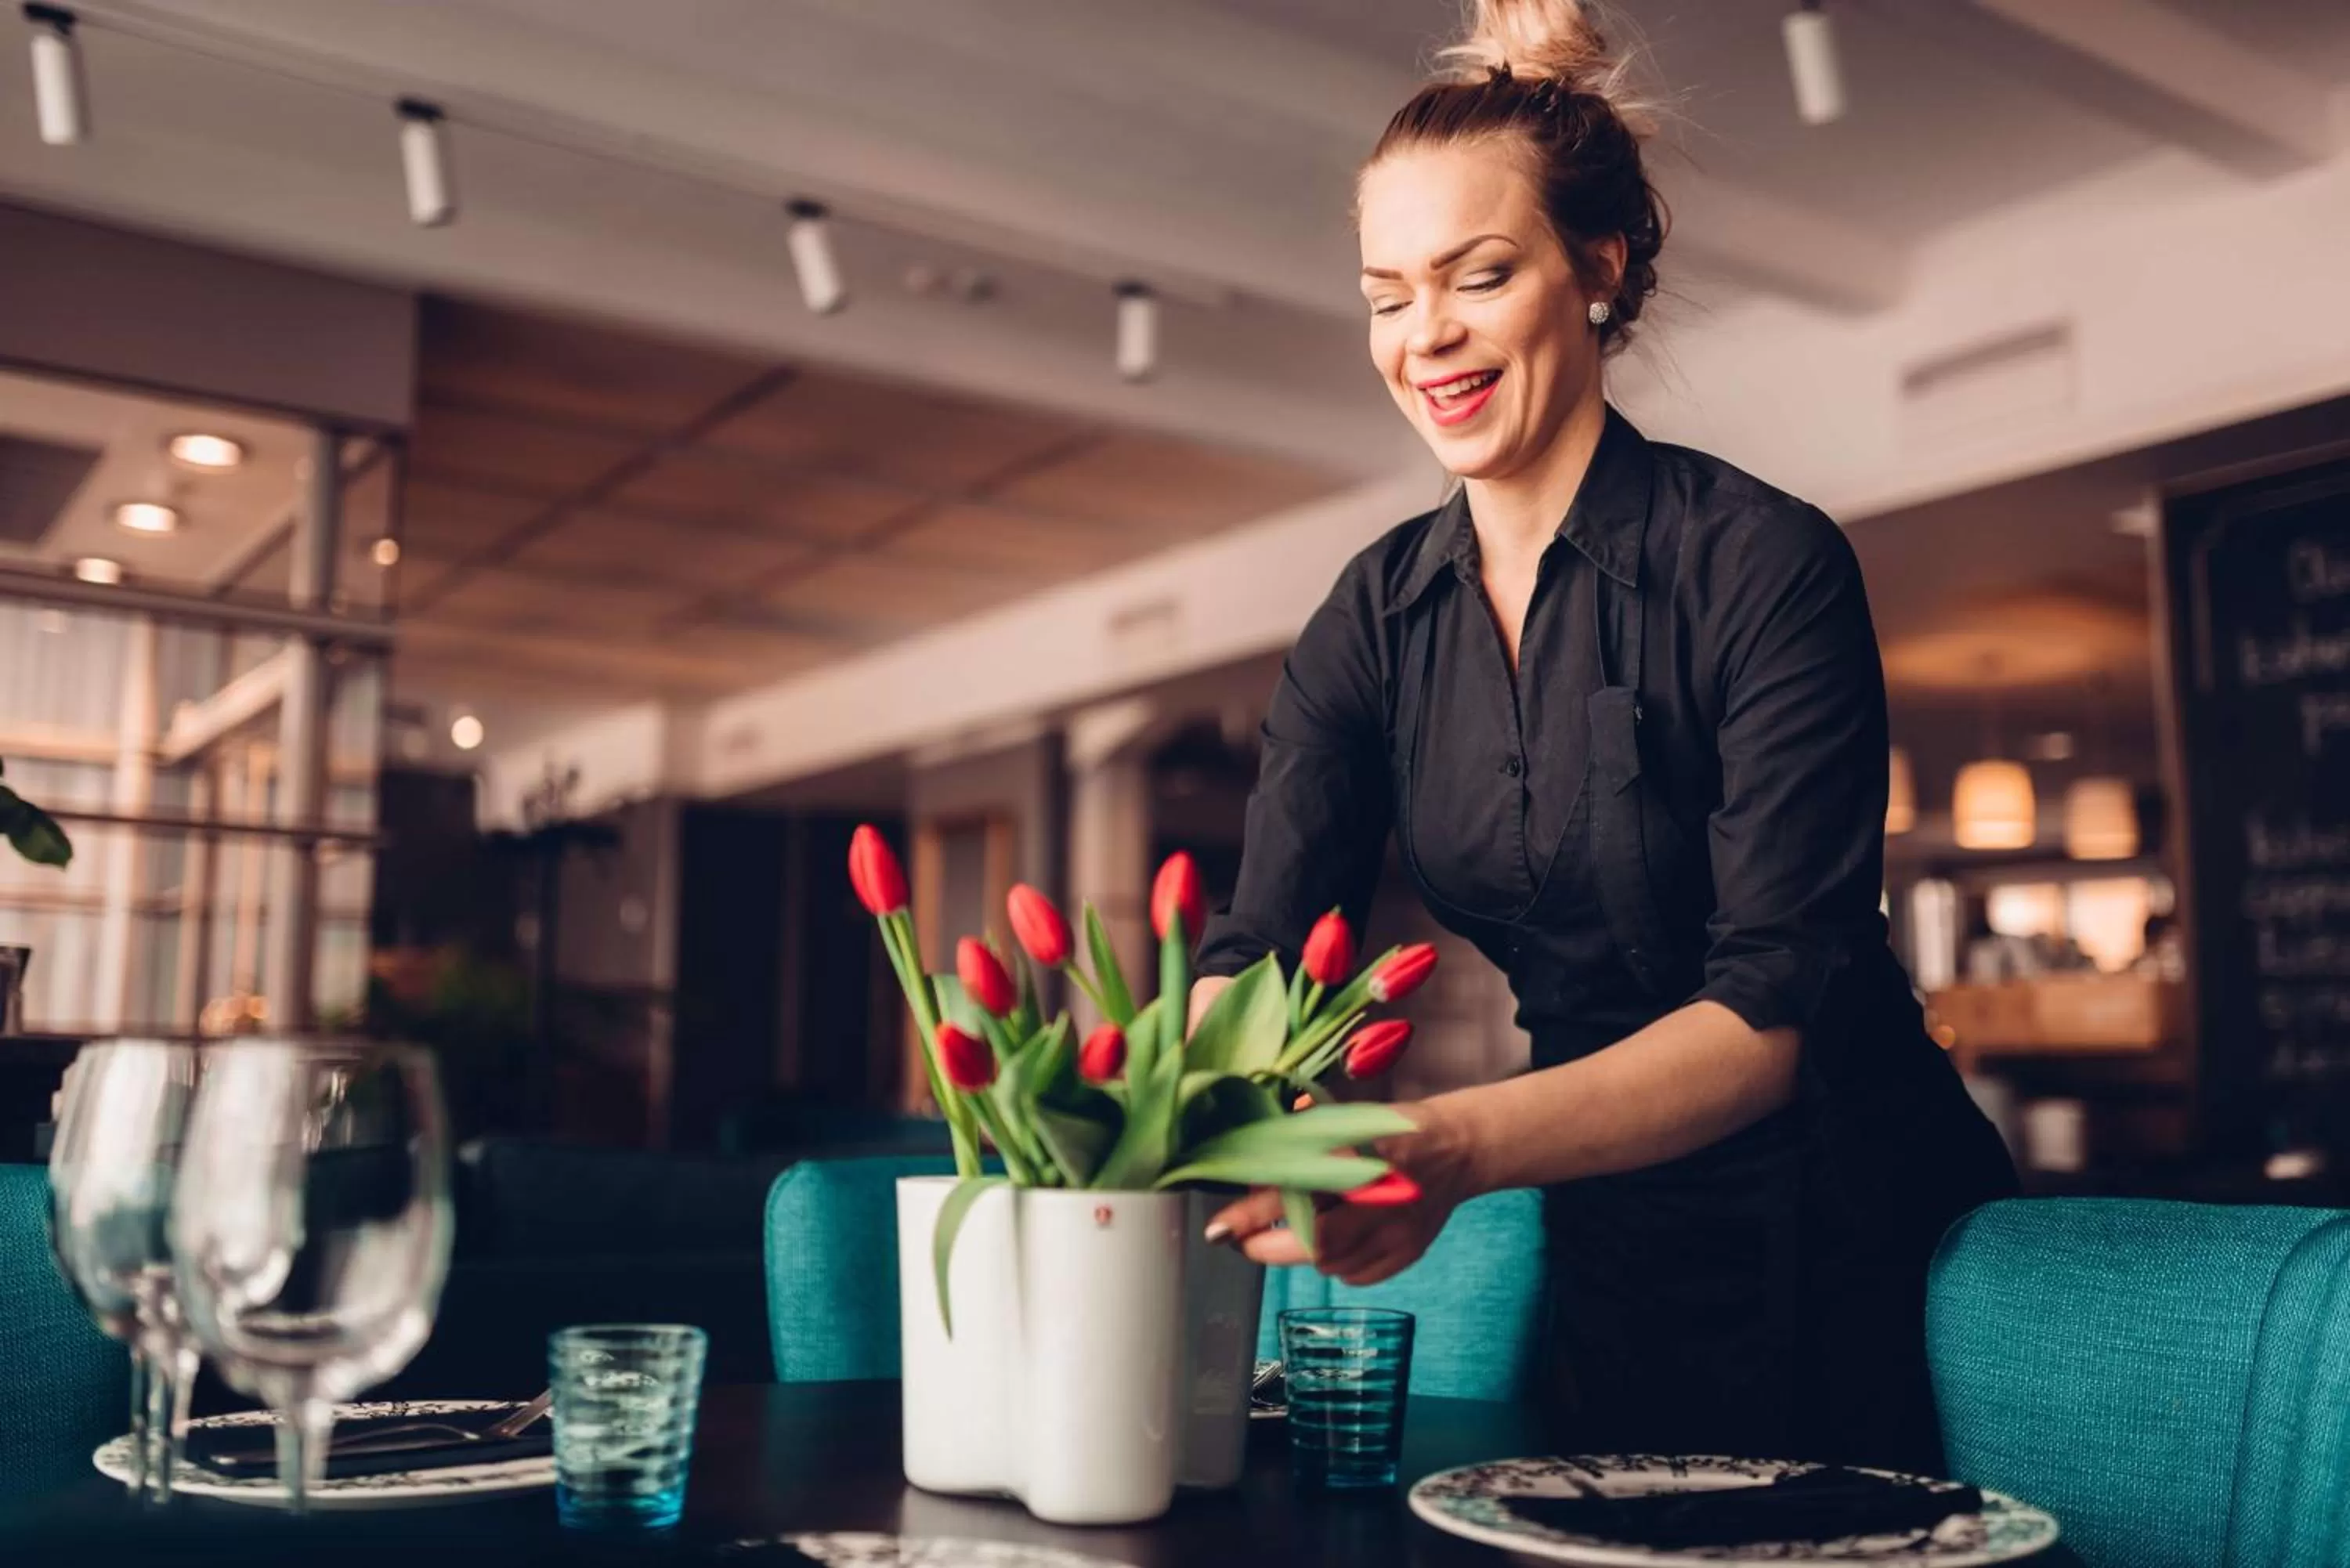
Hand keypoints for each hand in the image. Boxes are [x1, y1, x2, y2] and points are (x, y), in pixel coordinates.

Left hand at [1206, 1094, 1481, 1286]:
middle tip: (1240, 1238)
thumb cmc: (1389, 1128)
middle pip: (1312, 1244)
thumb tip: (1249, 1166)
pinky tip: (1337, 1238)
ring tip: (1295, 1227)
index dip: (1251, 1214)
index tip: (1219, 1228)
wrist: (1457, 1149)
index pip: (1295, 1192)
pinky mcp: (1408, 1253)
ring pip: (1329, 1265)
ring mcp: (1397, 1232)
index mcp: (1361, 1154)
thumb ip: (1298, 1141)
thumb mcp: (1343, 1119)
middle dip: (1266, 1246)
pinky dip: (1335, 1263)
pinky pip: (1355, 1275)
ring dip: (1300, 1251)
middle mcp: (1381, 1199)